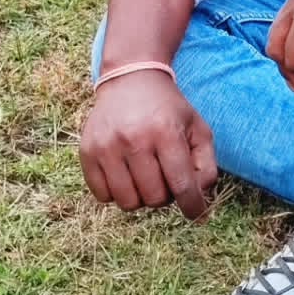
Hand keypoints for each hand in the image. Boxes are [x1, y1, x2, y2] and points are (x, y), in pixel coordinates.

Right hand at [79, 68, 217, 219]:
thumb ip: (206, 164)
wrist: (131, 79)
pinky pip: (102, 196)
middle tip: (165, 176)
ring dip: (140, 197)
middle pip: (154, 198)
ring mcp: (107, 146)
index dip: (193, 206)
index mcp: (165, 132)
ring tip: (146, 176)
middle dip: (165, 195)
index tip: (196, 214)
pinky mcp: (87, 151)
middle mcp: (134, 139)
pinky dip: (117, 192)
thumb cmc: (169, 109)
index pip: (181, 185)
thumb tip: (199, 198)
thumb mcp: (198, 128)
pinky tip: (125, 173)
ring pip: (128, 202)